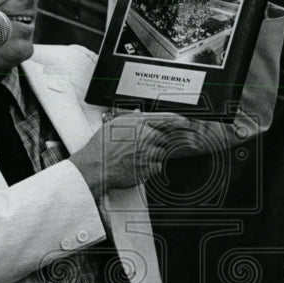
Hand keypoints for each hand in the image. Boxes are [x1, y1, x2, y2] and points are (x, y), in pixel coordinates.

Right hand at [70, 112, 194, 197]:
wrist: (96, 167)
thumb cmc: (101, 147)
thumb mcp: (114, 125)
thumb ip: (131, 119)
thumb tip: (139, 114)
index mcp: (139, 123)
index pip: (167, 119)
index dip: (179, 121)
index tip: (186, 122)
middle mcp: (147, 137)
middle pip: (167, 137)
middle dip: (163, 141)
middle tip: (150, 146)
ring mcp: (150, 153)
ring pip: (162, 152)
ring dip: (154, 154)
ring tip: (137, 156)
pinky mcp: (149, 168)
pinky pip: (157, 166)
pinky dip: (150, 166)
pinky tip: (137, 164)